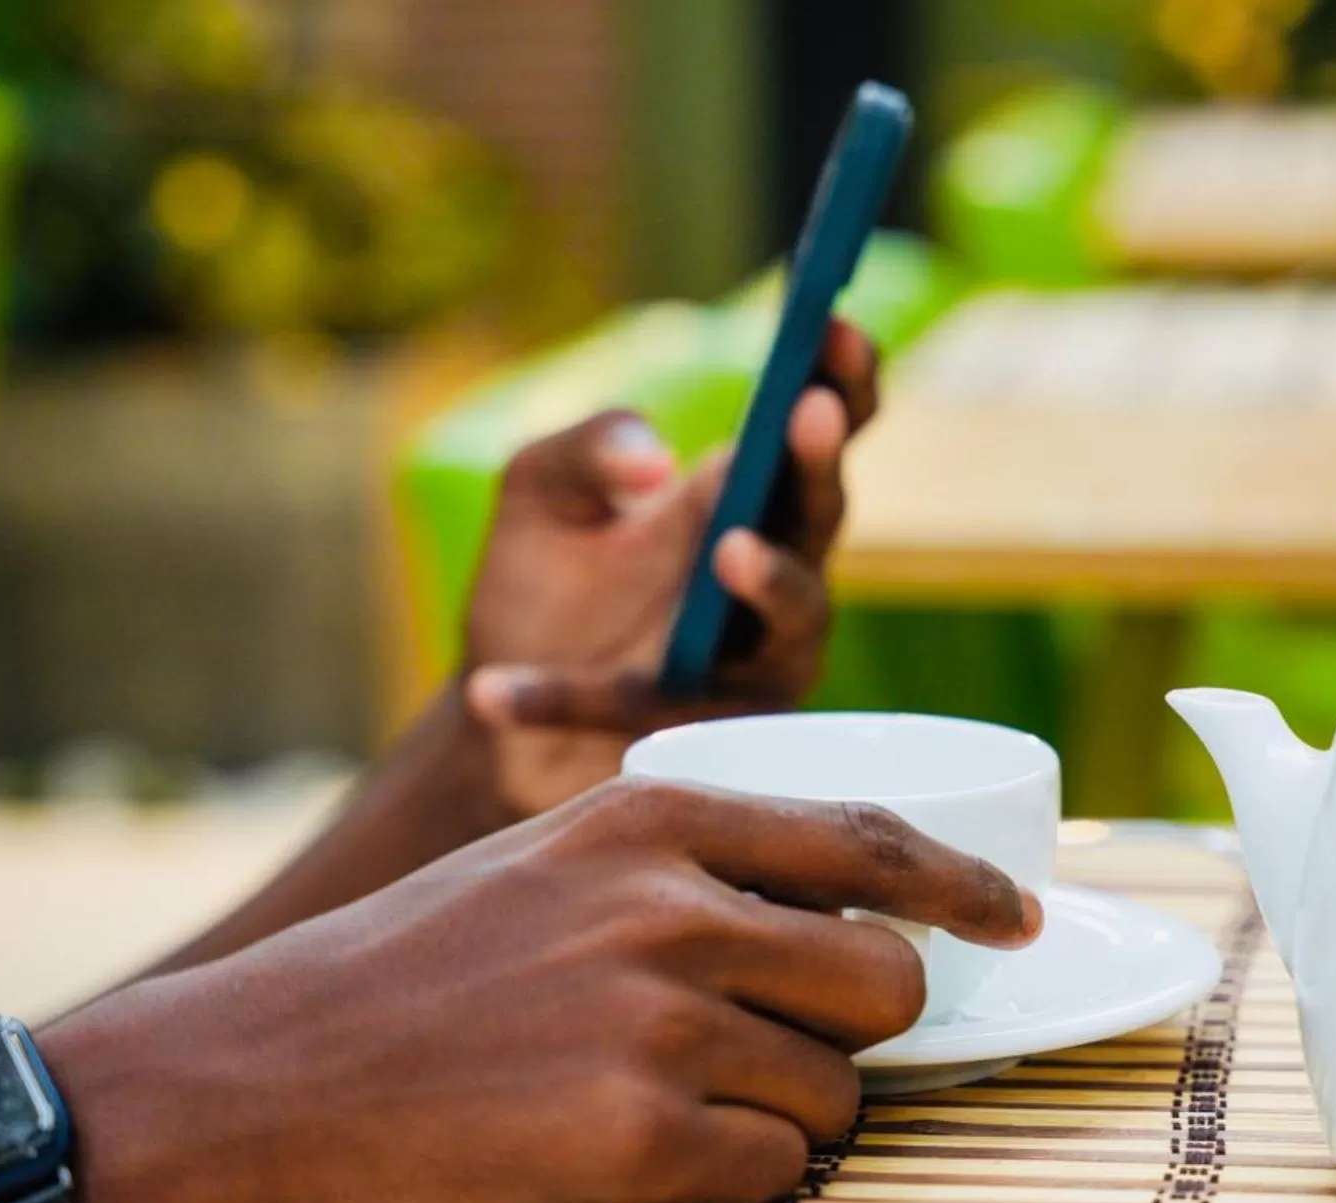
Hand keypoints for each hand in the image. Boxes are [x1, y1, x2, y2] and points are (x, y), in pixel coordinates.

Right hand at [48, 779, 1036, 1202]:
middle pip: (885, 979)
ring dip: (784, 1115)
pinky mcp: (634, 1139)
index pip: (871, 840)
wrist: (257, 1071)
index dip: (962, 889)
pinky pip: (772, 1174)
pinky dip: (729, 1177)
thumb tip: (833, 907)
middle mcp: (674, 907)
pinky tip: (632, 1153)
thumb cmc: (407, 966)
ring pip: (838, 1093)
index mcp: (656, 817)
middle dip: (856, 1029)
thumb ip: (688, 865)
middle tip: (776, 1050)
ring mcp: (658, 1022)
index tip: (1017, 921)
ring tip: (665, 1103)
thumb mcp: (550, 860)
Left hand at [459, 319, 879, 818]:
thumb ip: (590, 448)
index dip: (841, 379)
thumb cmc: (542, 590)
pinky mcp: (705, 743)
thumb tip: (657, 466)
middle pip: (822, 515)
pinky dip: (569, 703)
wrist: (494, 721)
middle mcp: (775, 579)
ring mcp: (755, 667)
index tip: (836, 324)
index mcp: (745, 500)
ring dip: (772, 583)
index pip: (819, 431)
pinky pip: (656, 715)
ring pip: (795, 624)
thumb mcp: (538, 490)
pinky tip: (494, 695)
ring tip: (728, 548)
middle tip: (808, 413)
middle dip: (819, 464)